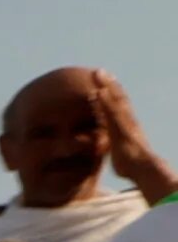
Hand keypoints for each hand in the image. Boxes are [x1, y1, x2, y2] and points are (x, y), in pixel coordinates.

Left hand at [95, 70, 177, 203]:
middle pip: (118, 98)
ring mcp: (125, 123)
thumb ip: (116, 149)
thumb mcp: (121, 154)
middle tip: (99, 71)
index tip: (104, 83)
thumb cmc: (132, 166)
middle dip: (108, 84)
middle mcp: (127, 121)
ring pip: (115, 100)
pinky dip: (105, 101)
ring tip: (97, 74)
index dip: (112, 94)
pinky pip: (111, 112)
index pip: (118, 107)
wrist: (144, 170)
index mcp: (126, 126)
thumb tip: (114, 152)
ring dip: (106, 86)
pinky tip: (97, 92)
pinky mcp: (121, 128)